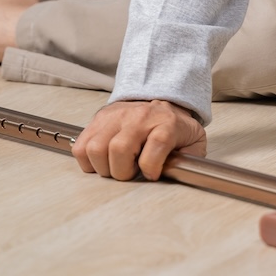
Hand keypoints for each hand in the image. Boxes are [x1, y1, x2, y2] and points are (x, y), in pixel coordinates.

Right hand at [73, 99, 206, 180]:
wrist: (162, 101)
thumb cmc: (175, 128)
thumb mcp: (193, 142)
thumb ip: (190, 160)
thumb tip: (178, 175)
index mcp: (167, 123)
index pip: (157, 143)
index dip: (151, 167)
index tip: (151, 174)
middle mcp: (139, 117)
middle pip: (119, 149)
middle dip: (123, 172)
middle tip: (132, 171)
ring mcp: (116, 116)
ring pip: (95, 148)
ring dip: (104, 166)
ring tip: (118, 164)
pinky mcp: (99, 118)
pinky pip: (81, 146)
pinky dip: (88, 160)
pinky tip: (105, 160)